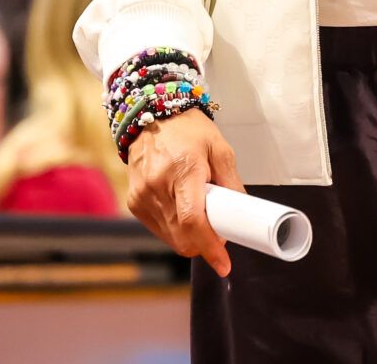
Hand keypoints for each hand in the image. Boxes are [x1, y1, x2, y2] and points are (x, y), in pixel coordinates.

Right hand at [124, 108, 243, 276]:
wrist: (152, 114)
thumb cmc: (189, 129)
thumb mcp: (221, 149)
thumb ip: (232, 183)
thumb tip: (242, 214)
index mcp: (183, 171)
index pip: (193, 222)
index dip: (210, 247)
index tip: (224, 263)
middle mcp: (158, 187)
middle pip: (182, 237)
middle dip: (204, 244)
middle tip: (221, 232)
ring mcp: (142, 197)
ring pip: (170, 237)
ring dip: (190, 237)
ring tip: (202, 211)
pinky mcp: (134, 202)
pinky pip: (159, 228)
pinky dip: (175, 228)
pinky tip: (184, 209)